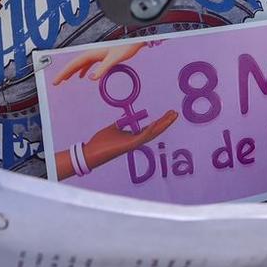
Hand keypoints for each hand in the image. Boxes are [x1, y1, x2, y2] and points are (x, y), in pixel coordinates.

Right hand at [54, 42, 146, 83]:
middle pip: (74, 64)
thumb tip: (91, 78)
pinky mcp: (101, 56)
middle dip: (64, 73)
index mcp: (92, 53)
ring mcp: (96, 54)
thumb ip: (103, 69)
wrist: (134, 41)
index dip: (64, 73)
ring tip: (65, 80)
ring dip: (72, 72)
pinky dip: (83, 70)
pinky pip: (88, 64)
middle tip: (56, 82)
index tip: (56, 81)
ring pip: (80, 64)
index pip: (74, 64)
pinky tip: (84, 76)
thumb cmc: (126, 47)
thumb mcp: (114, 59)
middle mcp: (92, 53)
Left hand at [56, 109, 180, 178]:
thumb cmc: (101, 142)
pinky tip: (157, 123)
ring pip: (152, 134)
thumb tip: (127, 119)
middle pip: (155, 131)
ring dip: (163, 125)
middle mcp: (135, 141)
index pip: (150, 128)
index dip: (160, 121)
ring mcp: (133, 144)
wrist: (91, 153)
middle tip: (175, 113)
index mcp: (132, 137)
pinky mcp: (129, 146)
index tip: (168, 113)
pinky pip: (142, 137)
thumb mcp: (113, 128)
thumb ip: (122, 124)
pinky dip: (151, 130)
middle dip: (166, 122)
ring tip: (172, 116)